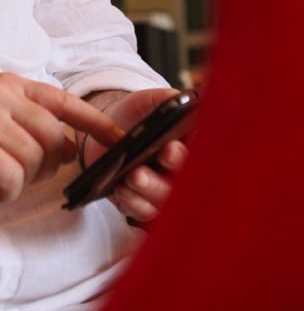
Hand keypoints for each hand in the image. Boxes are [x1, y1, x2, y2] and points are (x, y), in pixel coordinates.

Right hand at [0, 72, 124, 202]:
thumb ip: (29, 123)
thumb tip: (71, 146)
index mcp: (8, 85)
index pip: (64, 101)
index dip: (96, 123)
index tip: (121, 141)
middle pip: (53, 138)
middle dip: (45, 166)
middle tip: (18, 173)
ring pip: (33, 161)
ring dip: (20, 181)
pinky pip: (11, 177)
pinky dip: (4, 191)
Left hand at [82, 88, 189, 225]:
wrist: (108, 130)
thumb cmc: (137, 115)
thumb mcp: (150, 101)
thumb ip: (166, 99)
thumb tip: (183, 99)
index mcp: (190, 146)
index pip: (202, 153)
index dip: (194, 151)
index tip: (175, 144)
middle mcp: (181, 173)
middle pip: (187, 181)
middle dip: (175, 167)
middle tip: (162, 155)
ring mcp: (162, 191)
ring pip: (164, 200)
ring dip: (150, 188)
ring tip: (134, 175)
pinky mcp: (141, 203)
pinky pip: (141, 211)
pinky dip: (132, 202)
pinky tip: (121, 189)